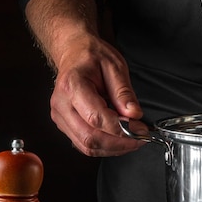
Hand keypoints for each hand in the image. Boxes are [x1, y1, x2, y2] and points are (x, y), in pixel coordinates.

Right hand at [49, 33, 146, 156]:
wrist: (74, 53)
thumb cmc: (92, 57)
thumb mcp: (115, 66)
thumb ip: (124, 92)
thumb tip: (134, 115)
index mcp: (72, 85)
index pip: (96, 117)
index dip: (121, 128)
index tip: (140, 129)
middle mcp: (62, 104)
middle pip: (90, 137)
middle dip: (120, 143)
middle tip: (141, 138)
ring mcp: (60, 117)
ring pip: (87, 145)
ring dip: (114, 148)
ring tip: (134, 139)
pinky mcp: (64, 125)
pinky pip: (84, 144)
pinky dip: (105, 146)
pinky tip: (120, 139)